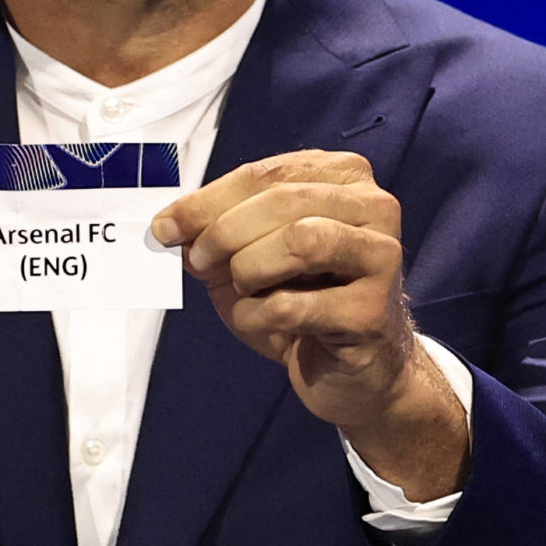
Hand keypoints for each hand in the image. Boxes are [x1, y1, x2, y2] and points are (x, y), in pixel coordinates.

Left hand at [152, 151, 467, 497]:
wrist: (350, 371)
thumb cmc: (298, 303)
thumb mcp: (246, 258)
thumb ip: (213, 232)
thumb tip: (171, 225)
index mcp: (341, 177)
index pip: (265, 174)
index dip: (206, 201)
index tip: (165, 226)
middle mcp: (372, 207)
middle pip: (282, 201)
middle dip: (224, 232)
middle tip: (198, 262)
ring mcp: (380, 257)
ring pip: (301, 241)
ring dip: (249, 268)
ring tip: (241, 289)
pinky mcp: (372, 312)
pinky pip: (295, 306)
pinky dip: (259, 316)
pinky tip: (266, 324)